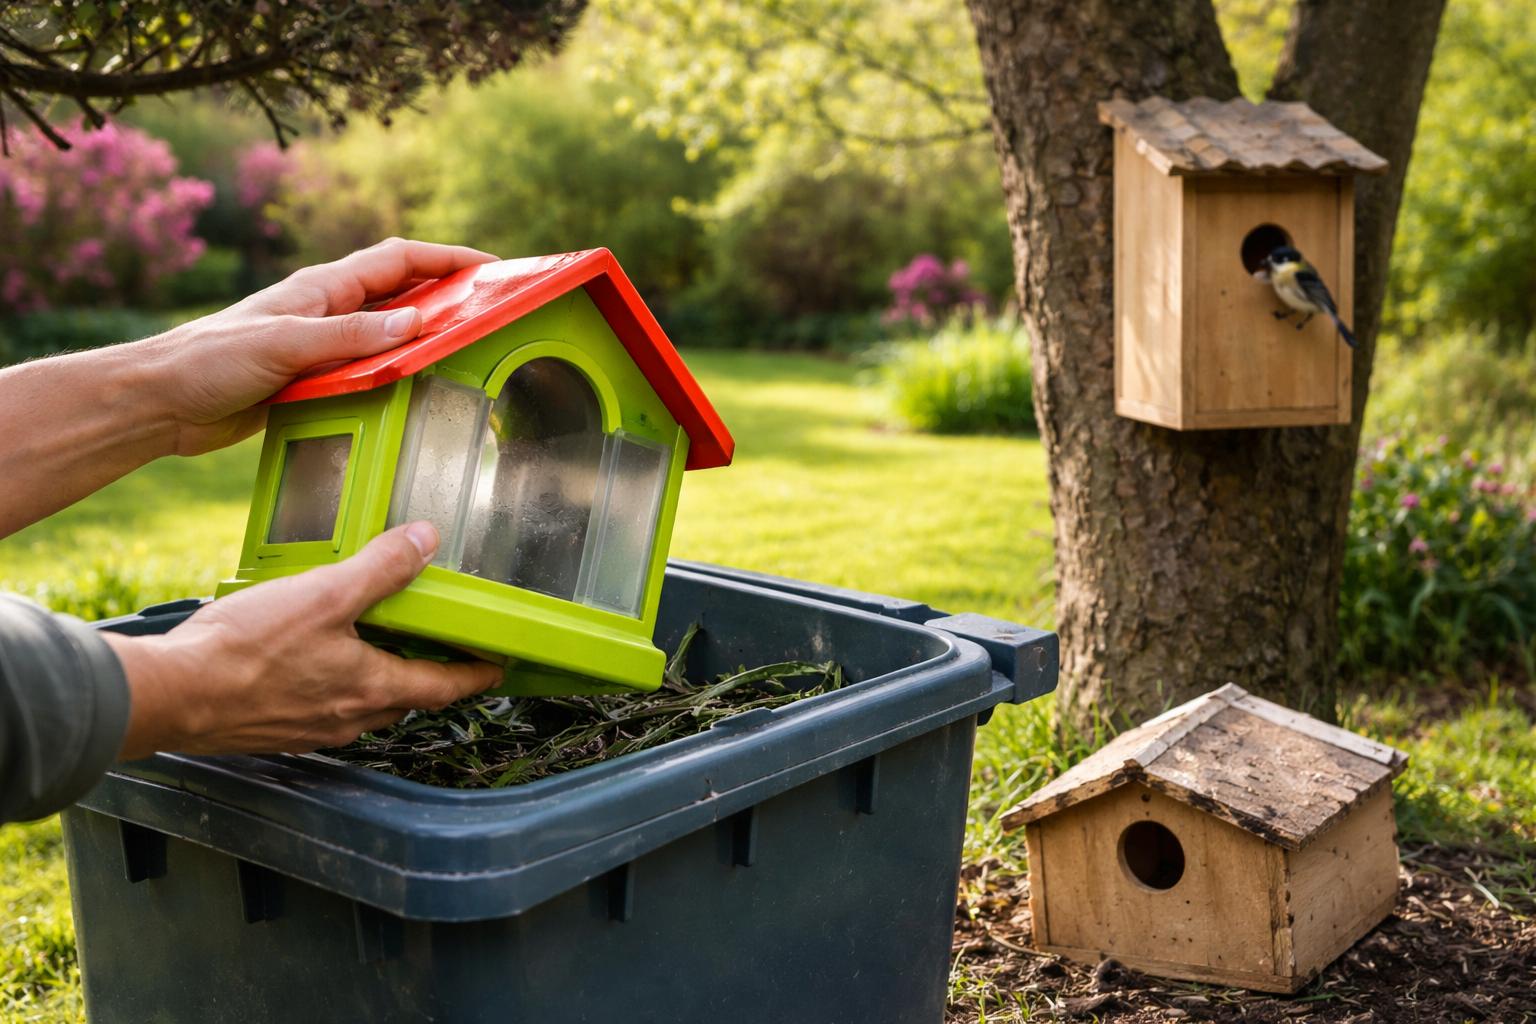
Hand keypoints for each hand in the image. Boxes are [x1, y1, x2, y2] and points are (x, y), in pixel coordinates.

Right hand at [107, 522, 501, 757]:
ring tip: (370, 645)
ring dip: (374, 680)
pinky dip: (330, 686)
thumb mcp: (324, 595)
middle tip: (436, 650)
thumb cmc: (246, 651)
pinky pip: (319, 709)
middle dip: (424, 676)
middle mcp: (346, 718)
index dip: (474, 674)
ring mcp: (309, 730)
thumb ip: (380, 569)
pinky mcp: (273, 730)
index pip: (442, 687)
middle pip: (403, 698)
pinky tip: (309, 660)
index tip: (495, 667)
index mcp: (370, 688)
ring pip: (360, 706)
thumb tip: (426, 540)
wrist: (171, 694)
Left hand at [142, 237, 495, 455]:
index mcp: (323, 288)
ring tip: (469, 353)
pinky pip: (369, 374)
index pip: (400, 259)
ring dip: (426, 341)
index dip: (448, 258)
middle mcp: (328, 312)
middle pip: (403, 294)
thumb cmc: (208, 360)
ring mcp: (323, 346)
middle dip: (448, 296)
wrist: (160, 403)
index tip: (491, 268)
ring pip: (390, 337)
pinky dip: (397, 379)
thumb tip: (414, 323)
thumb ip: (350, 335)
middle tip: (492, 311)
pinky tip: (416, 395)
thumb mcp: (285, 344)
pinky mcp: (314, 381)